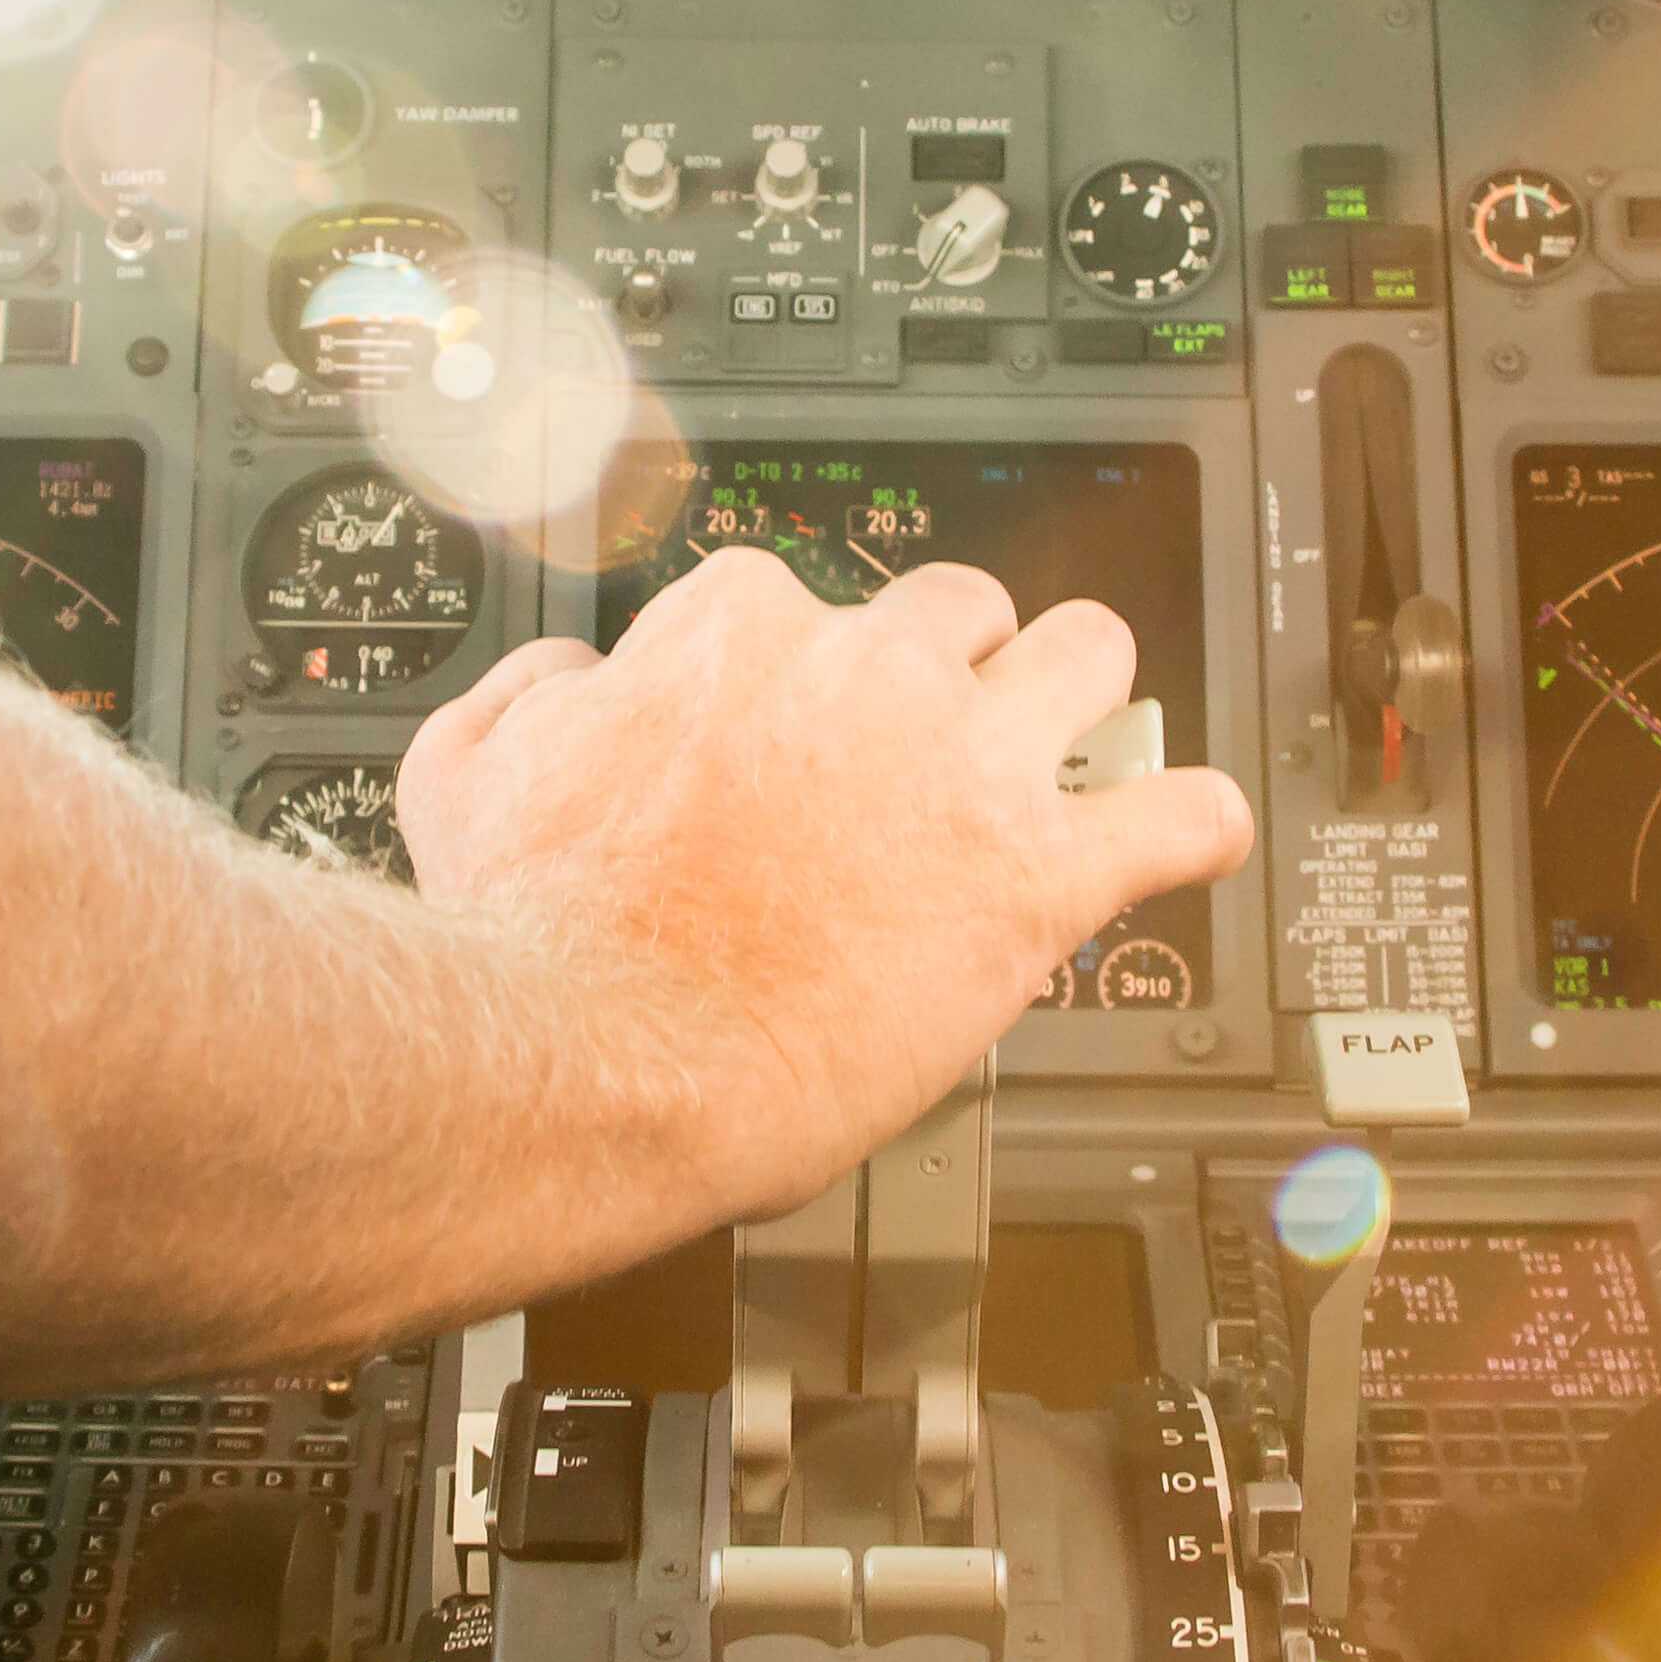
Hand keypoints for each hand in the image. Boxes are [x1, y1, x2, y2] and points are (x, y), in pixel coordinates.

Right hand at [395, 549, 1255, 1217]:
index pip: (795, 604)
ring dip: (1084, 696)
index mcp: (737, 633)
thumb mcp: (465, 772)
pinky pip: (1175, 817)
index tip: (794, 726)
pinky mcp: (1038, 876)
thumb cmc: (531, 939)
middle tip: (937, 735)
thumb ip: (524, 699)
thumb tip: (565, 680)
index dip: (798, 675)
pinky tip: (1193, 833)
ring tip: (1077, 744)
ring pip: (1087, 656)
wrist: (593, 1057)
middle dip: (954, 662)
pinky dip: (1196, 823)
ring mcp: (965, 764)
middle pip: (958, 608)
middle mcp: (865, 672)